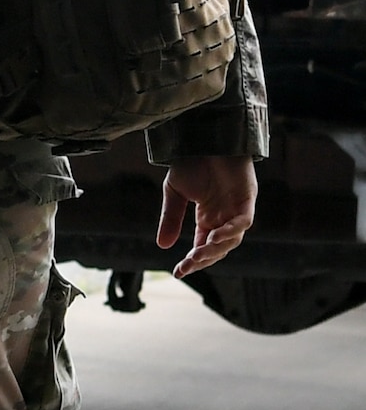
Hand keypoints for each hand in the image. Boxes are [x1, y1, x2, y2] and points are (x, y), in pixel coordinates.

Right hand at [156, 155, 256, 278]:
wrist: (204, 137)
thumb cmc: (191, 161)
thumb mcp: (175, 193)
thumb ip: (170, 218)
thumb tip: (163, 246)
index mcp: (208, 218)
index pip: (202, 247)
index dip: (193, 261)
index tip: (178, 272)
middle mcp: (224, 217)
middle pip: (218, 248)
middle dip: (203, 259)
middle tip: (188, 265)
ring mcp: (237, 208)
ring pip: (232, 239)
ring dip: (216, 249)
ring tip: (199, 254)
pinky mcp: (247, 198)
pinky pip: (243, 222)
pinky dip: (231, 231)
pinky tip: (214, 237)